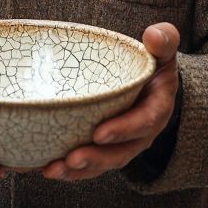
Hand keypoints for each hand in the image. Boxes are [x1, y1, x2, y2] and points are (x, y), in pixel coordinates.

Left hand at [41, 22, 179, 181]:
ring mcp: (120, 145)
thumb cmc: (153, 63)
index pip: (143, 122)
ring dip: (77, 171)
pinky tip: (43, 168)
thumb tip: (154, 36)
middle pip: (119, 153)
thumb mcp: (163, 49)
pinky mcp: (103, 148)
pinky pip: (87, 165)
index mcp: (155, 110)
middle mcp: (139, 134)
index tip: (99, 132)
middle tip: (71, 159)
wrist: (150, 83)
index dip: (123, 130)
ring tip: (51, 170)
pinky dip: (67, 170)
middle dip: (95, 159)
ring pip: (101, 164)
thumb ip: (164, 40)